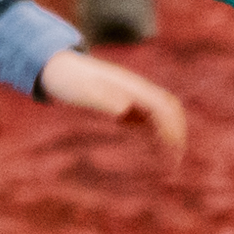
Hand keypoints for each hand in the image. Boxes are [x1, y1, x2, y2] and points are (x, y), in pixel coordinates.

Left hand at [36, 51, 190, 158]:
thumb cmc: (68, 81)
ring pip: (160, 115)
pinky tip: (149, 153)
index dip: (170, 128)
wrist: (57, 70)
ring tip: (167, 164)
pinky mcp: (122, 104)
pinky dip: (153, 136)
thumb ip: (101, 97)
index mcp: (131, 87)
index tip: (172, 151)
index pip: (162, 107)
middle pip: (168, 109)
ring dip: (167, 135)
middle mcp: (135, 91)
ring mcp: (130, 97)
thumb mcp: (81, 90)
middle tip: (174, 163)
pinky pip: (145, 120)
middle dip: (176, 133)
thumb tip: (123, 107)